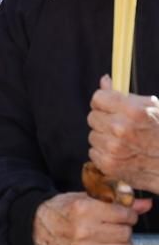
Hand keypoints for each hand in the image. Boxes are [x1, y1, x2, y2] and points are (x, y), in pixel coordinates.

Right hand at [33, 191, 151, 244]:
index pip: (124, 215)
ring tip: (111, 241)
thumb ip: (116, 201)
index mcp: (83, 209)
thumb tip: (146, 204)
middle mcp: (83, 230)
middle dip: (124, 230)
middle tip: (115, 229)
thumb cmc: (61, 211)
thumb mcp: (84, 198)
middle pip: (125, 233)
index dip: (128, 215)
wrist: (35, 229)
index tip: (122, 216)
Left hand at [89, 76, 158, 192]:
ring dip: (104, 137)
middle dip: (105, 119)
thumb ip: (124, 95)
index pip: (98, 98)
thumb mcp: (152, 108)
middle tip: (121, 126)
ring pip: (93, 135)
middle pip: (93, 116)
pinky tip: (122, 154)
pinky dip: (104, 153)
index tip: (110, 105)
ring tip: (124, 141)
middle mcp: (121, 129)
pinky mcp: (109, 165)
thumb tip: (104, 80)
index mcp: (133, 111)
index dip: (104, 101)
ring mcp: (114, 148)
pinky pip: (94, 152)